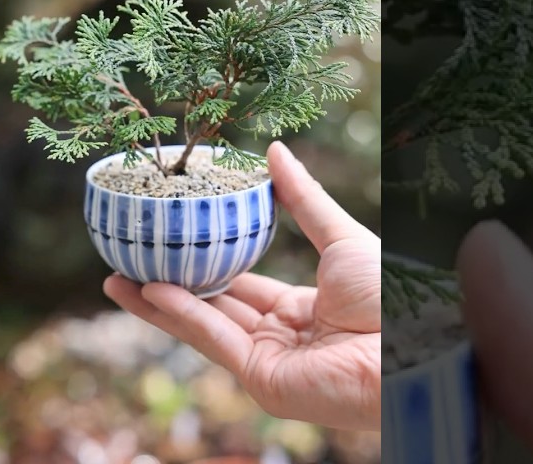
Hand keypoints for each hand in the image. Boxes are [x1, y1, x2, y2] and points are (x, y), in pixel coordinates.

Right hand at [104, 141, 380, 430]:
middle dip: (170, 284)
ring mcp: (271, 363)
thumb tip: (274, 149)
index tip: (172, 241)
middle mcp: (283, 339)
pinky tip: (150, 289)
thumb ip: (303, 199)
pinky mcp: (264, 383)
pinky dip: (182, 314)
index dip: (208, 262)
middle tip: (130, 258)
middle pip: (216, 307)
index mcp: (306, 310)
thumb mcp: (341, 236)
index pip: (245, 284)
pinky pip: (215, 340)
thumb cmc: (394, 295)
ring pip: (205, 325)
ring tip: (115, 276)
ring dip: (159, 302)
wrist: (417, 346)